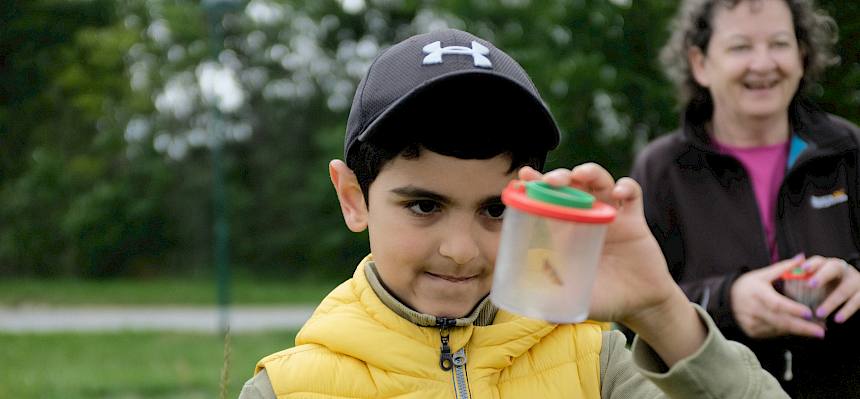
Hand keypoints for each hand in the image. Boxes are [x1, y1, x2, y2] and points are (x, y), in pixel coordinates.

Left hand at [519, 164, 703, 364]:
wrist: (640, 305)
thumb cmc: (602, 299)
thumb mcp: (572, 298)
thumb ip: (553, 299)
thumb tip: (529, 308)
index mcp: (566, 232)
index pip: (548, 201)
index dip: (535, 185)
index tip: (524, 176)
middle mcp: (586, 217)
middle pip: (572, 184)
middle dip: (560, 176)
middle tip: (550, 181)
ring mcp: (611, 215)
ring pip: (600, 181)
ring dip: (590, 172)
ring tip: (581, 175)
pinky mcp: (634, 220)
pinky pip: (632, 194)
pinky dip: (627, 187)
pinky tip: (619, 193)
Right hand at [731, 255, 824, 338]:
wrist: (726, 299)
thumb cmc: (748, 285)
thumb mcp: (762, 274)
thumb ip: (783, 267)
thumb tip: (802, 258)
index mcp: (757, 293)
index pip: (776, 304)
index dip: (793, 309)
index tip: (809, 312)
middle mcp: (754, 310)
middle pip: (781, 321)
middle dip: (803, 328)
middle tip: (821, 331)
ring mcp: (752, 323)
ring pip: (779, 330)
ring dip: (799, 332)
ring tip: (816, 331)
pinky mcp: (753, 332)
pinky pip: (774, 334)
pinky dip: (788, 333)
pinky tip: (800, 331)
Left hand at [803, 255, 859, 323]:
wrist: (853, 299)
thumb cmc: (827, 291)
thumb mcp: (815, 286)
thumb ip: (800, 283)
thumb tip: (784, 280)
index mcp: (828, 266)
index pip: (820, 261)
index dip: (811, 264)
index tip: (802, 269)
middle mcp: (843, 270)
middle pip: (834, 268)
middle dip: (822, 275)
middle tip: (811, 284)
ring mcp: (855, 281)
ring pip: (844, 289)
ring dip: (831, 302)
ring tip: (819, 313)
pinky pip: (857, 301)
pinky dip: (847, 311)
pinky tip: (837, 319)